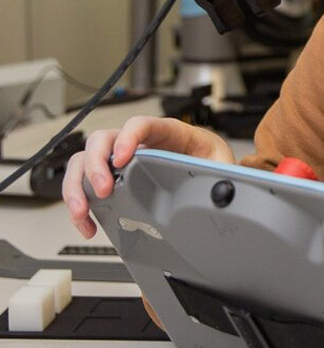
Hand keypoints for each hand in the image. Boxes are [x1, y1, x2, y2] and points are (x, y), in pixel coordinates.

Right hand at [62, 116, 234, 238]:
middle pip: (103, 139)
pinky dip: (80, 204)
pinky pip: (85, 183)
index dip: (128, 138)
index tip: (123, 158)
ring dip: (78, 185)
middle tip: (104, 190)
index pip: (141, 124)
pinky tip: (88, 223)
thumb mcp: (220, 162)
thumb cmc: (209, 158)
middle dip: (96, 164)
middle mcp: (138, 141)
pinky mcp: (112, 176)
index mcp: (166, 132)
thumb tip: (222, 187)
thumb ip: (219, 170)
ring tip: (84, 211)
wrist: (206, 168)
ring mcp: (121, 157)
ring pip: (85, 160)